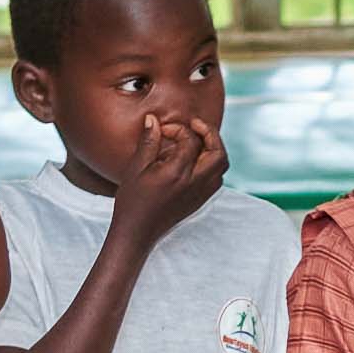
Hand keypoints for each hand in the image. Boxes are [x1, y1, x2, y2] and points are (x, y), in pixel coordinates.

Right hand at [109, 102, 227, 235]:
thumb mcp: (136, 168)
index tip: (163, 130)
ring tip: (196, 141)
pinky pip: (216, 178)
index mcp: (177, 173)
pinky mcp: (200, 201)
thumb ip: (148, 142)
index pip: (191, 140)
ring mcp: (200, 194)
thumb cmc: (132, 201)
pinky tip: (195, 160)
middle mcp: (194, 183)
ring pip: (221, 166)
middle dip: (210, 134)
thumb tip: (153, 120)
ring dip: (213, 149)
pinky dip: (211, 164)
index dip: (179, 128)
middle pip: (218, 153)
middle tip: (195, 125)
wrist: (137, 232)